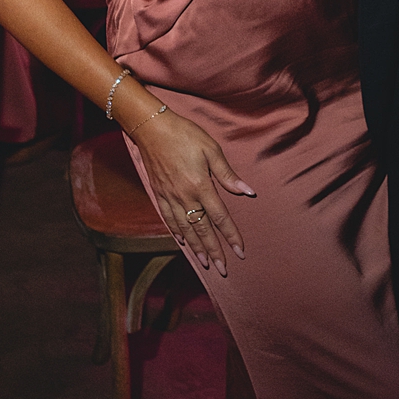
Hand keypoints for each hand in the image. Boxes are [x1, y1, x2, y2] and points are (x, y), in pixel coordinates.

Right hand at [130, 106, 253, 277]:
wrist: (151, 128)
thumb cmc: (185, 134)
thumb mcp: (211, 149)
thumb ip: (227, 174)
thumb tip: (248, 192)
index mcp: (200, 186)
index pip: (220, 218)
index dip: (231, 236)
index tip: (240, 252)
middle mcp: (184, 197)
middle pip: (202, 230)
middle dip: (214, 252)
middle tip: (223, 270)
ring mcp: (170, 197)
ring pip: (185, 229)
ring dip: (196, 248)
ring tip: (205, 263)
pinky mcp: (159, 193)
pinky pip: (169, 219)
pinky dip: (177, 233)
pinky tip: (182, 242)